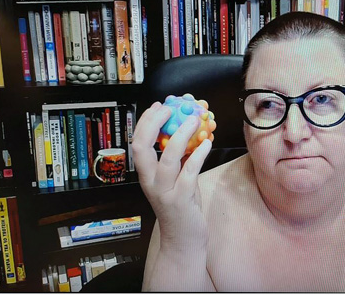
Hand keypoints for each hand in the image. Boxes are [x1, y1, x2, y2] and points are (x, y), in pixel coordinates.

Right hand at [132, 102, 211, 250]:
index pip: (137, 143)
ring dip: (181, 135)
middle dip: (154, 124)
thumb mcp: (175, 178)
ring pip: (167, 158)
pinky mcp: (180, 200)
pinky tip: (207, 143)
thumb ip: (178, 158)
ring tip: (193, 120)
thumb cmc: (181, 206)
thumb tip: (187, 130)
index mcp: (146, 174)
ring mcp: (164, 191)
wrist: (183, 239)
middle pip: (142, 147)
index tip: (158, 106)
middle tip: (170, 109)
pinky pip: (189, 172)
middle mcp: (150, 182)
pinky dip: (198, 155)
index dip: (145, 122)